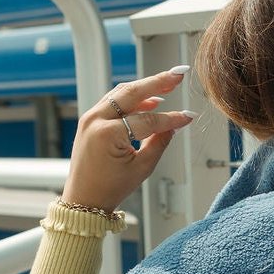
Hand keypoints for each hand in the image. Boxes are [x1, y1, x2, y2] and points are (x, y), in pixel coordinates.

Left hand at [61, 67, 195, 213]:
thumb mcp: (142, 168)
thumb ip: (160, 142)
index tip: (188, 116)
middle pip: (132, 93)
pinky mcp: (90, 119)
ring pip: (122, 93)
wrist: (84, 199)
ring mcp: (90, 117)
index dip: (171, 118)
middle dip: (158, 82)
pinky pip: (113, 101)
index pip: (148, 120)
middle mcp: (96, 120)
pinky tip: (150, 99)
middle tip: (178, 74)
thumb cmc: (110, 188)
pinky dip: (132, 98)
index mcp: (108, 134)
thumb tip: (175, 125)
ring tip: (167, 83)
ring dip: (145, 87)